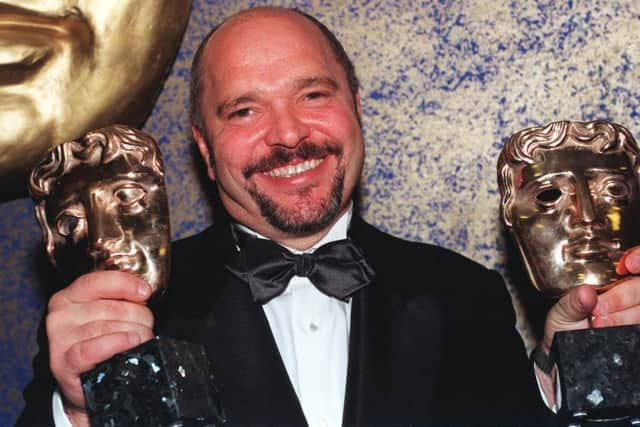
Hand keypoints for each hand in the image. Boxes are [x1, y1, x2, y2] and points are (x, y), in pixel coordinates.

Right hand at [47, 271, 153, 424]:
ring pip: (109, 327)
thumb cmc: (97, 345)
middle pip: (112, 308)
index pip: (97, 282)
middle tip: (145, 328)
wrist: (85, 384)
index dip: (125, 284)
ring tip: (140, 341)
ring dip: (135, 333)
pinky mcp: (64, 363)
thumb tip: (141, 291)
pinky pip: (93, 348)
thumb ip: (118, 300)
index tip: (145, 292)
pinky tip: (129, 342)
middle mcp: (61, 316)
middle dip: (139, 317)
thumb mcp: (103, 316)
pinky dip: (115, 344)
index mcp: (69, 297)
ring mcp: (60, 340)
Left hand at [543, 246, 639, 352]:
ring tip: (599, 324)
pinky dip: (629, 326)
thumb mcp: (562, 311)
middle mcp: (630, 294)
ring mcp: (636, 312)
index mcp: (613, 279)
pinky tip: (613, 331)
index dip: (639, 258)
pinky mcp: (636, 332)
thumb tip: (586, 292)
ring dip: (626, 315)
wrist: (567, 352)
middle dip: (623, 295)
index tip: (628, 264)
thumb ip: (573, 301)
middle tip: (598, 309)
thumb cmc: (565, 326)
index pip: (637, 262)